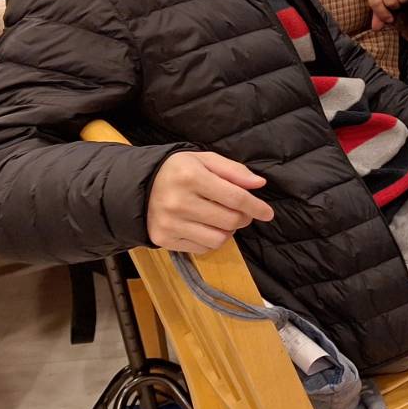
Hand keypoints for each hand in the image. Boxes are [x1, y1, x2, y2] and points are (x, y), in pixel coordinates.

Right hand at [146, 151, 273, 253]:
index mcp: (191, 177)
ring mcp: (170, 223)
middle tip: (242, 212)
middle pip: (230, 220)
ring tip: (222, 219)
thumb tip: (259, 184)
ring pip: (219, 239)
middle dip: (244, 218)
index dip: (256, 206)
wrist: (139, 186)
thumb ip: (234, 170)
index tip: (268, 213)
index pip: (235, 197)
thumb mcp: (204, 160)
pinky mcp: (163, 239)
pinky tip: (206, 226)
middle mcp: (179, 202)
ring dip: (229, 231)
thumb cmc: (178, 170)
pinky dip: (212, 240)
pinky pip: (202, 248)